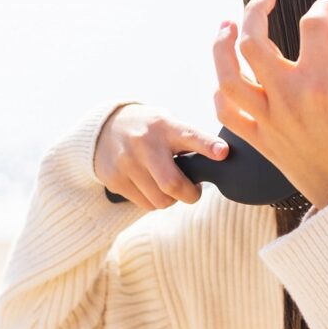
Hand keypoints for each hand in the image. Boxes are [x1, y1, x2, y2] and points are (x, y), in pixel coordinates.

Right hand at [93, 103, 229, 210]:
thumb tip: (220, 159)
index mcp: (165, 126)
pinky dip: (154, 201)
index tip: (223, 153)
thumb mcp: (168, 124)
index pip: (190, 136)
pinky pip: (145, 204)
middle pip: (172, 184)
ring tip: (168, 185)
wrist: (105, 129)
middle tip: (194, 191)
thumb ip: (190, 141)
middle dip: (191, 194)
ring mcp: (127, 162)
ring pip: (160, 200)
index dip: (208, 145)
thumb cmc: (150, 130)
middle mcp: (144, 143)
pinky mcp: (115, 179)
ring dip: (171, 199)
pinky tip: (151, 186)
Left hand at [211, 0, 327, 210]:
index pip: (312, 26)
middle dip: (255, 9)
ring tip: (228, 24)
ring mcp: (269, 121)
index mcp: (321, 85)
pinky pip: (227, 113)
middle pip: (252, 41)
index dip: (322, 7)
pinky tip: (229, 75)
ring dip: (221, 45)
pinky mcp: (261, 142)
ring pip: (226, 76)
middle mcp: (288, 99)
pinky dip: (221, 91)